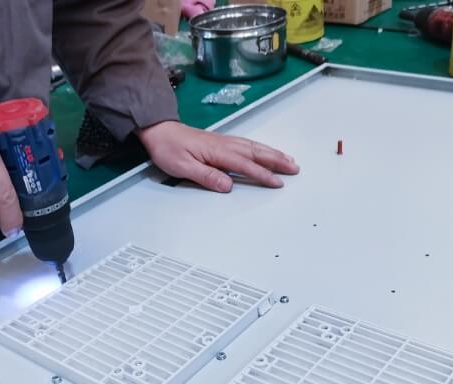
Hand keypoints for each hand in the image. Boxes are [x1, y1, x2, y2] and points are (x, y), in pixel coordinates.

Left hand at [136, 121, 298, 192]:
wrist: (158, 130)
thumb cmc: (168, 148)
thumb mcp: (183, 167)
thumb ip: (206, 176)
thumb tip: (227, 185)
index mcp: (216, 151)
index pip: (245, 165)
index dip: (263, 174)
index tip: (277, 182)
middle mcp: (224, 144)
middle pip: (256, 153)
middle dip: (277, 161)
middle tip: (294, 169)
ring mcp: (224, 141)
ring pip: (254, 147)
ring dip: (273, 153)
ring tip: (288, 160)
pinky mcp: (221, 141)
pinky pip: (247, 144)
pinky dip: (261, 148)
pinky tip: (267, 151)